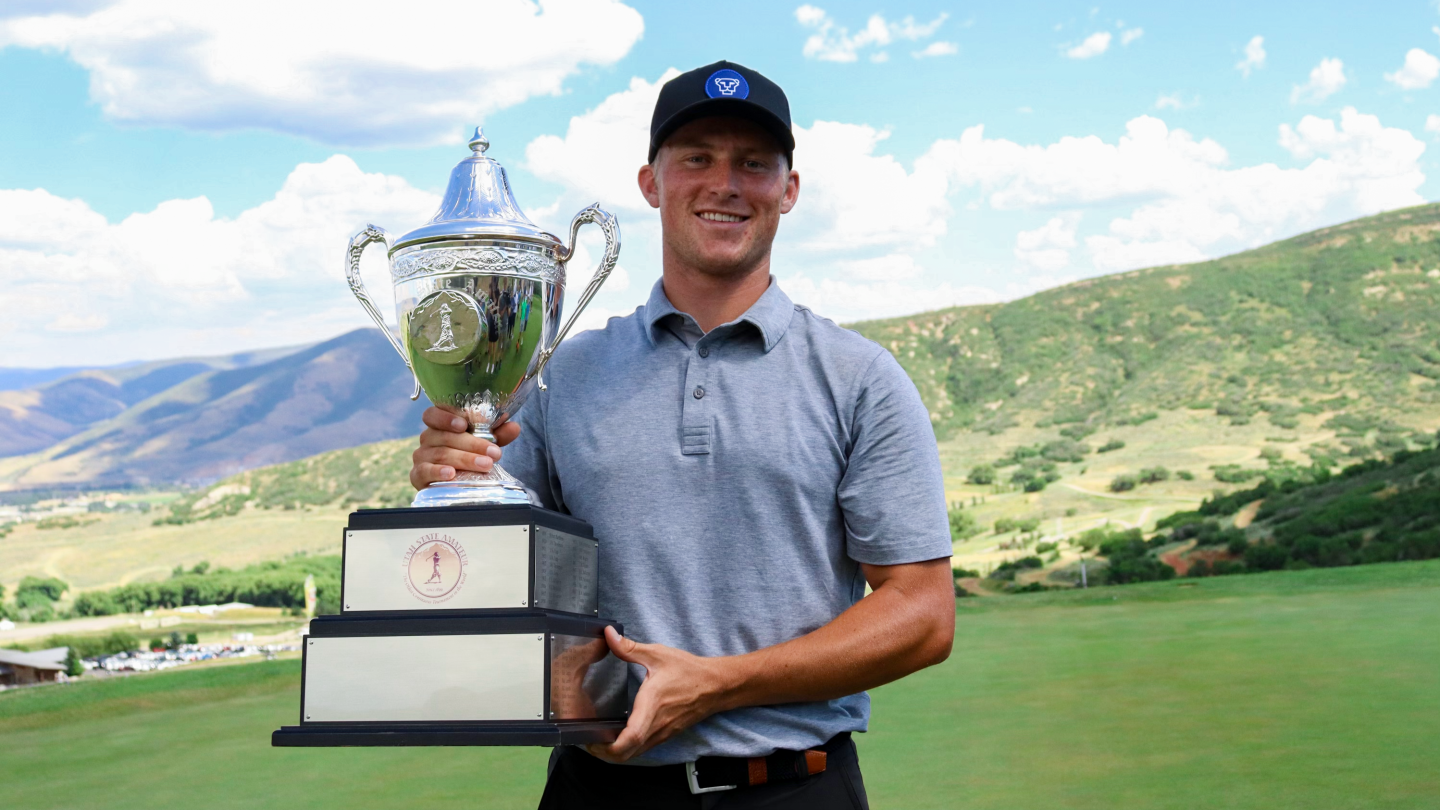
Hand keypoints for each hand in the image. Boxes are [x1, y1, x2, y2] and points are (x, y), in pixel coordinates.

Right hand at [410, 406, 521, 490]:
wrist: (455, 482)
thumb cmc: (468, 455)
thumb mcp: (484, 443)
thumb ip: (497, 434)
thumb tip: (514, 427)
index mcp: (439, 425)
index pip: (433, 414)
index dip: (445, 417)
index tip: (464, 425)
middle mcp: (427, 438)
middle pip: (444, 436)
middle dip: (472, 444)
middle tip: (494, 453)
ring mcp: (421, 456)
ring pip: (441, 454)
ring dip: (465, 459)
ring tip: (485, 464)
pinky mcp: (418, 475)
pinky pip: (425, 471)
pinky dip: (438, 471)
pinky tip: (451, 473)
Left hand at [584, 627, 734, 763]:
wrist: (717, 686)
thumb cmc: (689, 671)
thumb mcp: (658, 655)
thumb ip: (629, 648)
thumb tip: (609, 635)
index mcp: (651, 706)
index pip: (630, 737)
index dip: (608, 747)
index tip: (592, 742)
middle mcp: (656, 725)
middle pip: (627, 754)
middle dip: (604, 753)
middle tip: (589, 741)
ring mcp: (662, 733)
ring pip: (635, 754)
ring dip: (615, 752)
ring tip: (600, 739)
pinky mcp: (667, 735)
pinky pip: (644, 748)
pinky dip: (628, 748)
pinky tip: (620, 735)